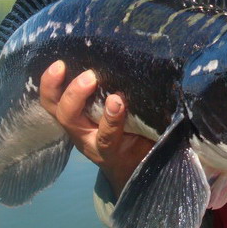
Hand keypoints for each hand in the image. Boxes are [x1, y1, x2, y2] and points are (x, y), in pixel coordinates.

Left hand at [39, 60, 153, 195]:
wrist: (126, 166)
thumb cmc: (144, 148)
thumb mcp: (154, 142)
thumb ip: (159, 125)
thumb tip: (175, 95)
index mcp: (109, 149)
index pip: (106, 137)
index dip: (111, 120)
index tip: (119, 100)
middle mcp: (86, 139)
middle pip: (69, 120)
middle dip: (76, 96)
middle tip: (91, 76)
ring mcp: (75, 128)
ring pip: (54, 109)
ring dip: (53, 87)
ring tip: (60, 65)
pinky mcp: (70, 117)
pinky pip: (53, 101)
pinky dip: (51, 83)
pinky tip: (56, 61)